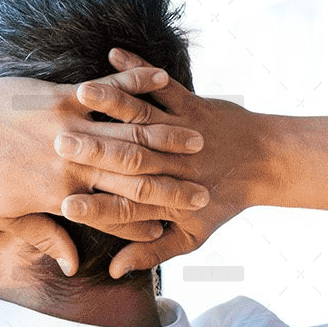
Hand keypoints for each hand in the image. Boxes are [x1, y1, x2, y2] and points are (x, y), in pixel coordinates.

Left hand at [0, 64, 204, 274]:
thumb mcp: (6, 214)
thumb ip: (44, 236)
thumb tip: (70, 262)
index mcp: (62, 194)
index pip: (116, 213)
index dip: (149, 221)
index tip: (176, 226)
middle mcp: (73, 162)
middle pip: (135, 175)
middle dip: (173, 184)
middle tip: (205, 188)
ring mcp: (69, 124)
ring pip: (129, 132)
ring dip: (167, 136)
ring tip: (198, 140)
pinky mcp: (60, 95)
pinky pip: (107, 89)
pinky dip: (136, 82)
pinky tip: (161, 78)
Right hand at [54, 48, 279, 276]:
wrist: (269, 163)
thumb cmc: (223, 201)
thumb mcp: (191, 236)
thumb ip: (152, 253)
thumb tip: (116, 271)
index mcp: (168, 200)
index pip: (125, 208)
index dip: (97, 209)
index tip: (67, 206)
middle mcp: (173, 165)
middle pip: (126, 160)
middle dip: (92, 151)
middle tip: (57, 145)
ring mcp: (182, 132)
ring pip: (142, 118)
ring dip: (112, 103)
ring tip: (82, 94)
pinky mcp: (192, 105)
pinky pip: (163, 85)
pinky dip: (139, 69)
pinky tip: (114, 55)